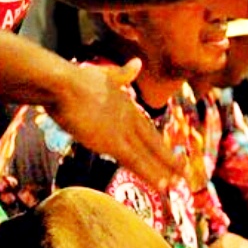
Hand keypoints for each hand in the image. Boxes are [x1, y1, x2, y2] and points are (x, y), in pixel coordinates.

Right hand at [52, 59, 181, 189]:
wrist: (63, 84)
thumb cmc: (76, 78)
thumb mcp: (105, 73)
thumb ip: (123, 73)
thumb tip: (137, 63)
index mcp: (126, 105)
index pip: (146, 128)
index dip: (157, 142)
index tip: (168, 153)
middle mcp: (129, 119)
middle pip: (152, 142)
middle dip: (167, 159)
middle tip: (183, 172)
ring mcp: (122, 131)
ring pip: (147, 155)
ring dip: (163, 171)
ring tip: (177, 184)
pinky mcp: (112, 142)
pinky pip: (136, 162)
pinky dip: (150, 174)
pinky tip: (163, 185)